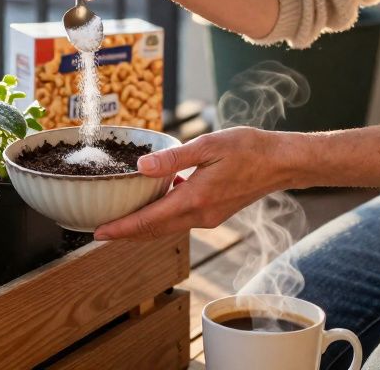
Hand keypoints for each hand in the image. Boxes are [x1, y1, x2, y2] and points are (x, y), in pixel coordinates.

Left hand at [94, 127, 300, 240]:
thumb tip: (141, 167)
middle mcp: (200, 215)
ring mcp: (208, 218)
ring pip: (167, 228)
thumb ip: (173, 158)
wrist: (282, 163)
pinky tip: (154, 202)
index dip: (121, 229)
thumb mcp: (208, 145)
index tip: (98, 233)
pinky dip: (161, 218)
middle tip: (99, 230)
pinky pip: (180, 220)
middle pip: (154, 231)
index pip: (149, 221)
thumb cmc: (248, 149)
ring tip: (119, 219)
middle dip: (126, 233)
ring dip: (143, 227)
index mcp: (195, 199)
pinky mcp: (214, 214)